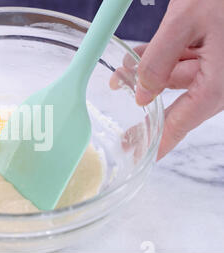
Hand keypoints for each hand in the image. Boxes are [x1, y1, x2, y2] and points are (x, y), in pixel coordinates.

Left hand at [135, 0, 223, 159]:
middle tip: (115, 87)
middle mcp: (223, 82)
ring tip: (124, 65)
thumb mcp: (185, 22)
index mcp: (218, 84)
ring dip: (152, 71)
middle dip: (144, 92)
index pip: (181, 123)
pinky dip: (168, 57)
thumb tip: (142, 95)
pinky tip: (146, 52)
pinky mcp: (223, 53)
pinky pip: (191, 61)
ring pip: (181, 77)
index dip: (159, 141)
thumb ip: (159, 60)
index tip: (142, 155)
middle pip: (178, 99)